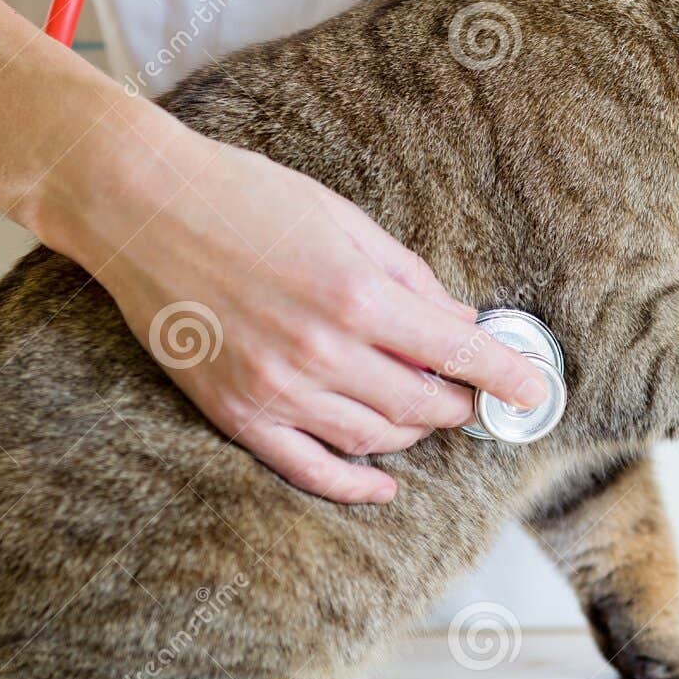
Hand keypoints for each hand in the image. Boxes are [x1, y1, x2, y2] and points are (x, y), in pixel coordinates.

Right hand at [75, 113, 549, 504]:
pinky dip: (354, 483)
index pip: (458, 353)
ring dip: (413, 433)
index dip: (506, 377)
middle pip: (422, 405)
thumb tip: (460, 320)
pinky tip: (384, 482)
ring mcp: (276, 388)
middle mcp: (322, 350)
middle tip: (472, 395)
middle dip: (461, 404)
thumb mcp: (343, 218)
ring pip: (374, 439)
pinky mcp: (237, 411)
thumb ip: (407, 276)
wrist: (143, 206)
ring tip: (423, 413)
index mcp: (356, 294)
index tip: (535, 392)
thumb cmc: (243, 195)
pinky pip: (308, 468)